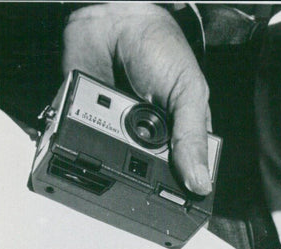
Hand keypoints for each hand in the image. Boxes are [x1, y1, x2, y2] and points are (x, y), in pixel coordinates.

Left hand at [62, 3, 211, 193]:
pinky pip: (80, 144)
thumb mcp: (188, 90)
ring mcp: (114, 134)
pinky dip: (82, 136)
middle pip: (142, 174)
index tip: (171, 199)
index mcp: (178, 133)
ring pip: (109, 163)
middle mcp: (146, 139)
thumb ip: (192, 136)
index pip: (180, 173)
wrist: (111, 18)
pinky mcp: (85, 125)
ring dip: (110, 148)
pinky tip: (90, 119)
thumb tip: (200, 181)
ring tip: (116, 117)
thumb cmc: (157, 46)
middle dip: (138, 167)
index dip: (175, 189)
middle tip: (139, 147)